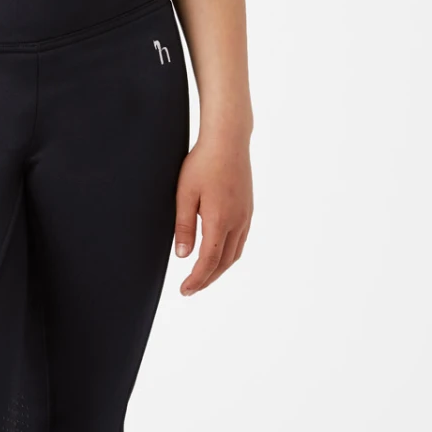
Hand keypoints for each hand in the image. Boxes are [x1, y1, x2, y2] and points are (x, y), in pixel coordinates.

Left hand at [174, 129, 252, 295]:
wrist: (228, 141)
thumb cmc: (203, 163)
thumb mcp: (185, 194)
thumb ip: (184, 226)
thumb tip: (183, 256)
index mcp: (220, 220)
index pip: (209, 261)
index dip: (197, 280)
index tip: (185, 291)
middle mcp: (237, 222)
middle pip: (223, 263)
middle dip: (207, 280)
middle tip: (190, 290)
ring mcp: (245, 216)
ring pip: (234, 254)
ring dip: (218, 269)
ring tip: (203, 277)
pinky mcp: (248, 210)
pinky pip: (240, 241)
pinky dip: (228, 256)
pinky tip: (218, 255)